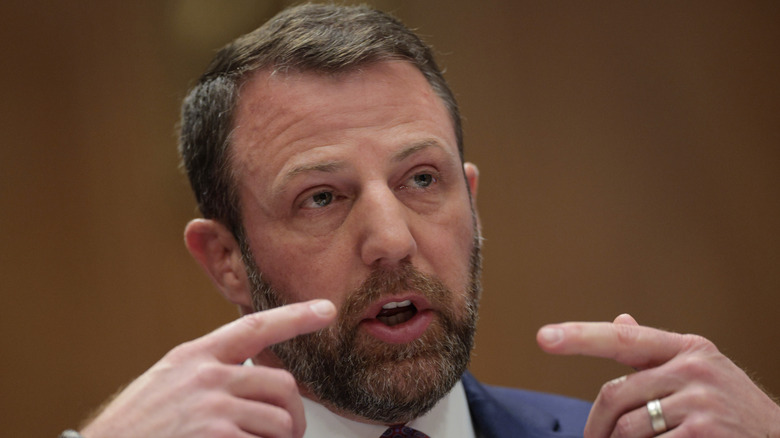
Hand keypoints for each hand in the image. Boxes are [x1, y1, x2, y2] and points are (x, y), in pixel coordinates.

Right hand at [81, 299, 336, 437]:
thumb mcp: (168, 384)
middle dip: (293, 414)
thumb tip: (255, 376)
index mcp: (195, 356)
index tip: (326, 309)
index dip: (295, 316)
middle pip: (282, 384)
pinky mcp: (217, 436)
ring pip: (280, 420)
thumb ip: (210, 372)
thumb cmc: (135, 429)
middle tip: (288, 433)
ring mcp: (212, 407)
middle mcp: (207, 376)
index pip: (255, 326)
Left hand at [537, 314, 779, 436]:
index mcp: (688, 348)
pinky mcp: (703, 434)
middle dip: (596, 425)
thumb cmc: (733, 410)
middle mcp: (693, 369)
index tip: (544, 337)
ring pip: (627, 428)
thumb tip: (621, 318)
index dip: (579, 336)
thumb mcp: (701, 372)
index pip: (622, 336)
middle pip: (614, 394)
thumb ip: (656, 354)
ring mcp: (700, 402)